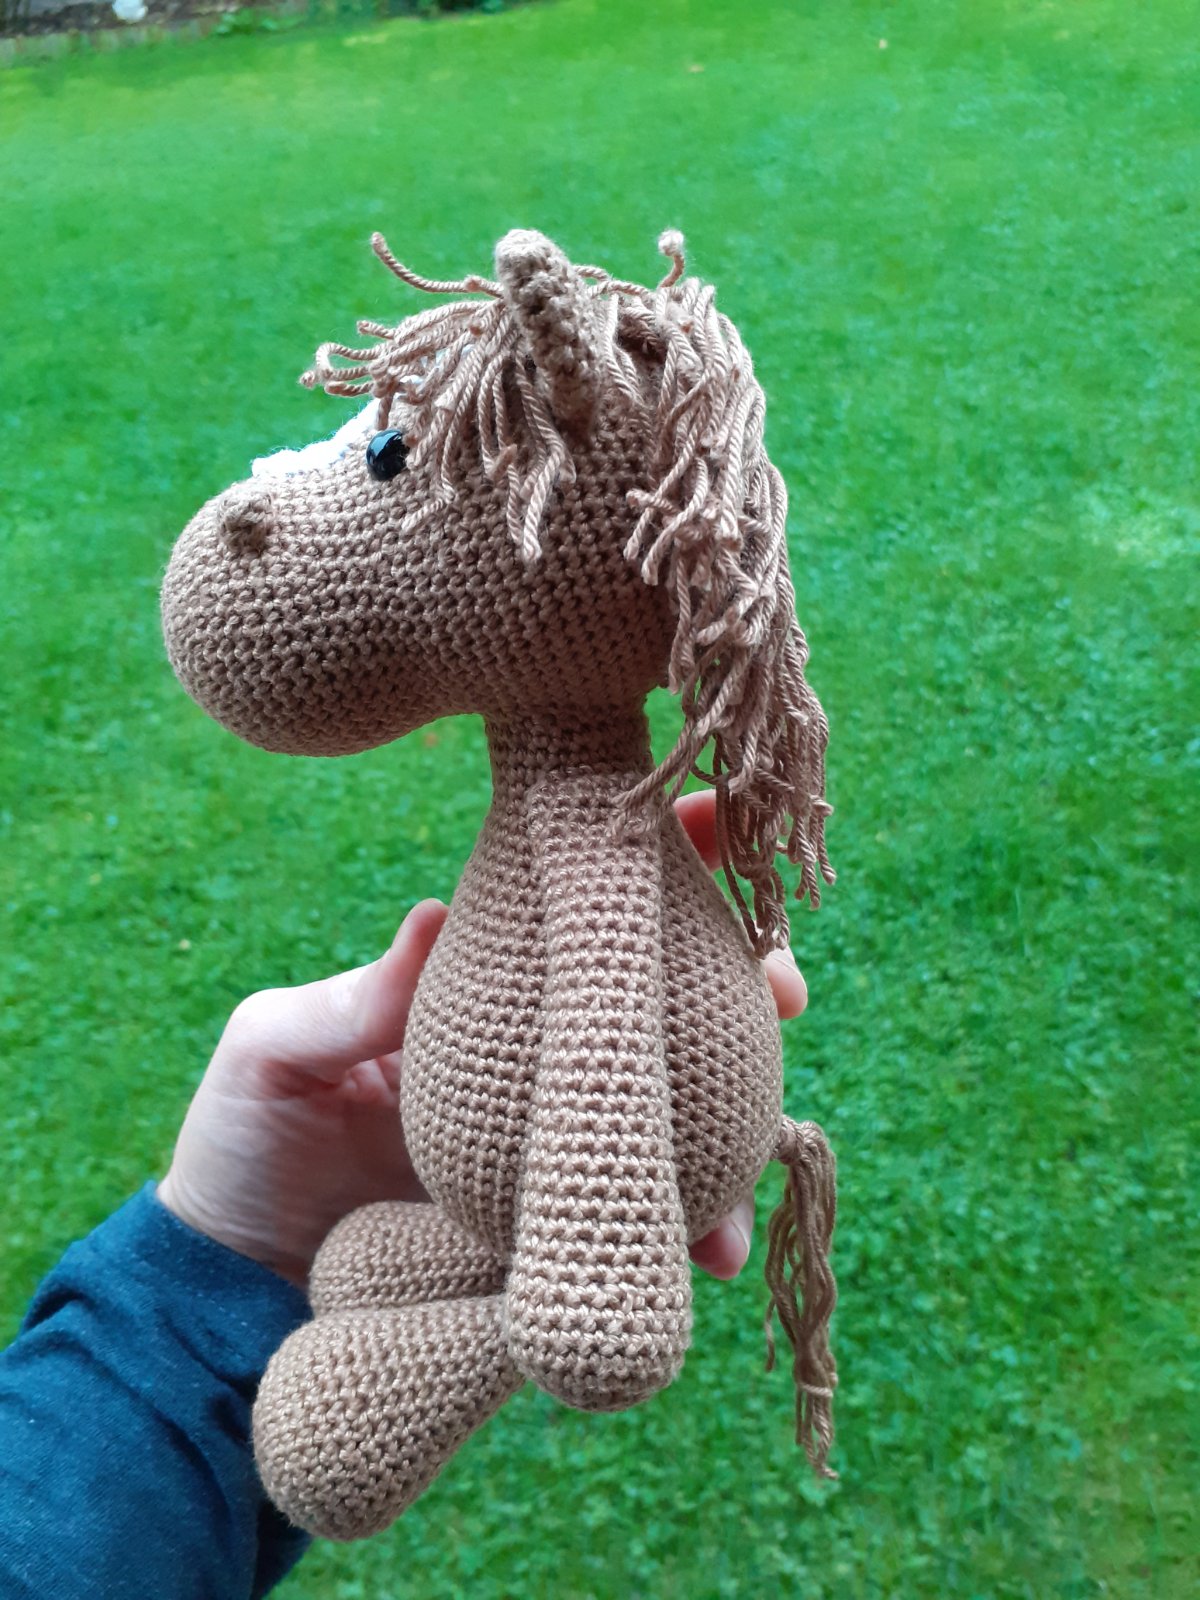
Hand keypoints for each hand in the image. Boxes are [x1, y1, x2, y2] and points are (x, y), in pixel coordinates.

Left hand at [158, 792, 807, 1286]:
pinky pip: (638, 1217)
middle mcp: (535, 1059)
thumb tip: (438, 920)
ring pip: (674, 1111)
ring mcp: (552, 1144)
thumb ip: (349, 999)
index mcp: (479, 992)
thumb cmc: (243, 1144)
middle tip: (785, 986)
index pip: (575, 913)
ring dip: (740, 1114)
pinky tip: (714, 1247)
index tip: (716, 822)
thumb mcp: (269, 1051)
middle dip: (742, 983)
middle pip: (658, 1004)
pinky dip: (689, 1228)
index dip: (653, 861)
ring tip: (769, 1128)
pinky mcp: (556, 1231)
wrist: (233, 1285)